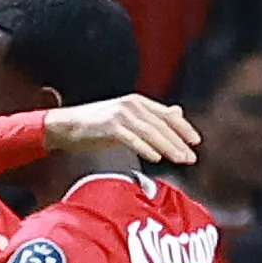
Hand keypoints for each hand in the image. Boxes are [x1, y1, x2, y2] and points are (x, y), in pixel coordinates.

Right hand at [45, 93, 201, 165]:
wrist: (65, 126)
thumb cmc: (95, 126)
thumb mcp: (126, 119)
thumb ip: (151, 117)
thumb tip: (177, 113)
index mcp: (137, 102)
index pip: (167, 115)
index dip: (184, 128)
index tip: (196, 142)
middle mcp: (131, 105)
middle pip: (162, 125)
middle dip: (179, 142)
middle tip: (191, 158)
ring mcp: (119, 114)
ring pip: (150, 132)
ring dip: (168, 147)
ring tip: (179, 160)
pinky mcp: (108, 126)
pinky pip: (131, 139)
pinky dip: (145, 148)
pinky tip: (156, 158)